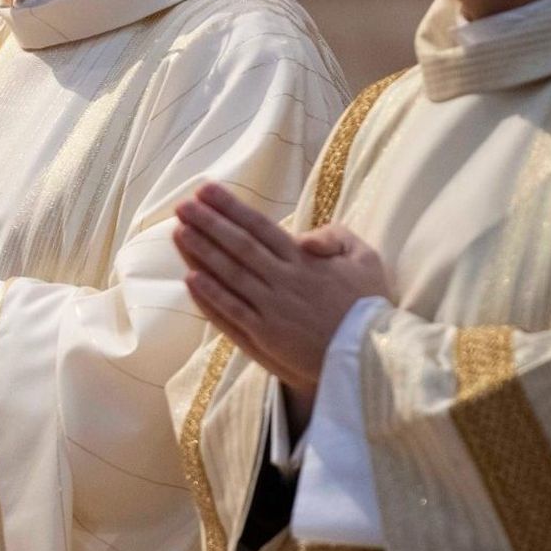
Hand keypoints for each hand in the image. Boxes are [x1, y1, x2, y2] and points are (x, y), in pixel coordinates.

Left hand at [173, 183, 389, 398]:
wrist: (372, 358)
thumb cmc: (369, 306)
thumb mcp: (365, 260)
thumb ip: (336, 237)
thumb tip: (303, 236)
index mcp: (305, 261)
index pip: (260, 227)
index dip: (231, 208)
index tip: (207, 191)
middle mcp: (284, 282)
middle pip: (239, 247)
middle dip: (209, 224)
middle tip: (183, 206)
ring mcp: (272, 311)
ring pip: (230, 277)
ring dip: (202, 254)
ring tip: (179, 233)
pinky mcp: (265, 338)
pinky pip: (231, 314)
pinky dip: (211, 297)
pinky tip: (190, 279)